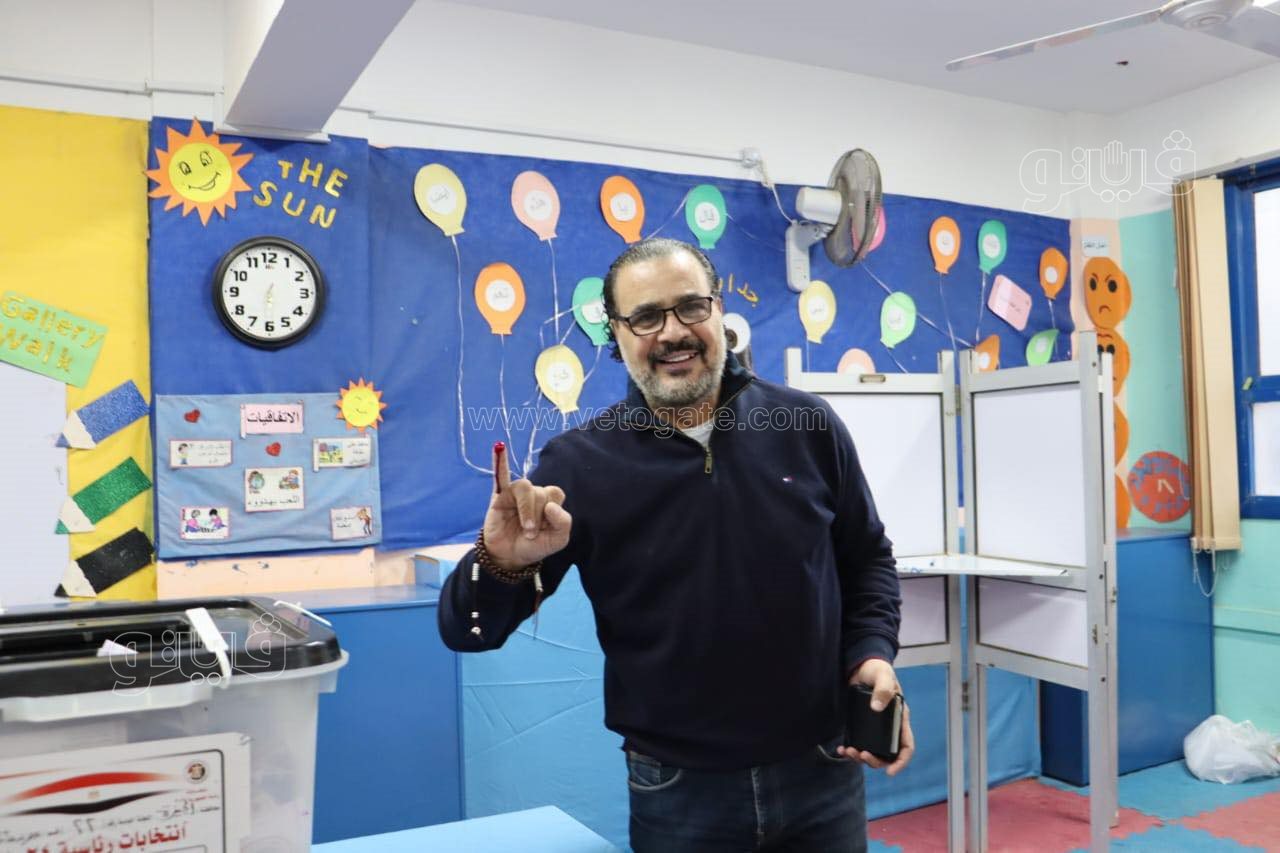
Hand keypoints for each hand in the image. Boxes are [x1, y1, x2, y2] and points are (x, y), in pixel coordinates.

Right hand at [482, 442, 571, 570]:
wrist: (510, 557)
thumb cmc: (534, 546)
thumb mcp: (557, 540)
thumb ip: (563, 522)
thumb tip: (551, 506)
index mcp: (549, 501)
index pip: (555, 493)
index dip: (553, 511)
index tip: (546, 530)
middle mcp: (534, 494)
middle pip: (540, 492)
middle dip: (537, 517)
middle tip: (531, 535)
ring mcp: (516, 494)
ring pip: (525, 487)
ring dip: (527, 509)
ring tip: (525, 527)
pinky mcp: (499, 496)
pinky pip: (500, 475)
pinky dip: (500, 461)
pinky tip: (498, 448)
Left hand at [837, 658, 914, 776]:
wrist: (861, 665)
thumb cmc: (877, 670)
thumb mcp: (883, 676)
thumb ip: (883, 689)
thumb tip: (877, 708)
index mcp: (900, 719)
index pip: (906, 746)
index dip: (901, 761)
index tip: (890, 772)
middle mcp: (889, 727)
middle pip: (887, 754)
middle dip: (875, 761)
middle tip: (862, 755)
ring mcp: (875, 728)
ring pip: (872, 752)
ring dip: (861, 757)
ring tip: (849, 752)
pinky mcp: (862, 725)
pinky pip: (858, 742)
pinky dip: (850, 749)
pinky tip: (841, 749)